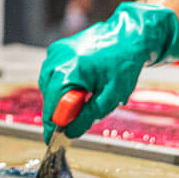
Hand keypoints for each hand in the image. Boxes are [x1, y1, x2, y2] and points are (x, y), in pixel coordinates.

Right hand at [38, 1, 178, 139]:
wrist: (128, 36)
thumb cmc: (123, 64)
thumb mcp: (110, 97)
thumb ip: (87, 117)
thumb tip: (70, 132)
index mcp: (67, 72)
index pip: (52, 108)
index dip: (54, 127)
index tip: (54, 141)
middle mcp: (56, 61)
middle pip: (50, 98)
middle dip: (63, 110)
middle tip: (83, 114)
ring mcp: (55, 53)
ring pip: (50, 86)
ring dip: (64, 96)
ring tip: (88, 92)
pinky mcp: (57, 50)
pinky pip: (54, 74)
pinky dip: (64, 82)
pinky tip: (82, 81)